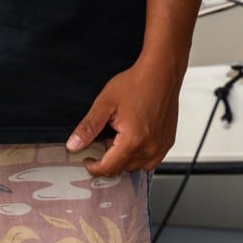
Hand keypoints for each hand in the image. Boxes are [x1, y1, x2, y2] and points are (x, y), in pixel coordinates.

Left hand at [66, 57, 182, 176]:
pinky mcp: (168, 142)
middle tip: (104, 140)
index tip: (88, 160)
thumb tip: (74, 145)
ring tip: (119, 139)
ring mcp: (161, 146)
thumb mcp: (105, 103)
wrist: (161, 73)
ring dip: (125, 159)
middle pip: (123, 169)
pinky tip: (134, 140)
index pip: (109, 168)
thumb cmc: (137, 84)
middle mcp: (150, 148)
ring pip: (138, 167)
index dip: (93, 167)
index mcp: (133, 141)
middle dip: (109, 160)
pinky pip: (152, 160)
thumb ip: (88, 127)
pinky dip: (140, 156)